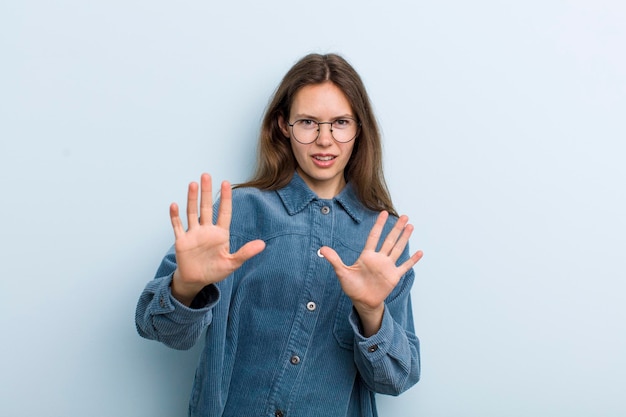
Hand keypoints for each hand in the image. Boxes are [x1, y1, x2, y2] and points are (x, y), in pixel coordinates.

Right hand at [169, 173, 265, 305]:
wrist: (197, 280)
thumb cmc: (215, 270)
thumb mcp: (232, 263)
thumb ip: (246, 252)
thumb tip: (263, 244)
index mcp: (220, 234)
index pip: (224, 212)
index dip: (225, 198)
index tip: (226, 183)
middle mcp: (206, 230)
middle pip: (206, 207)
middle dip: (206, 192)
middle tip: (206, 175)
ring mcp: (193, 234)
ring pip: (192, 213)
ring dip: (192, 199)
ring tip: (193, 184)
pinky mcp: (182, 241)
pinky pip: (177, 226)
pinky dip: (175, 217)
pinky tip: (174, 205)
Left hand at [320, 211, 422, 335]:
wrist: (362, 302)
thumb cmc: (352, 287)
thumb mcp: (342, 272)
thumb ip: (334, 260)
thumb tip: (322, 248)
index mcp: (367, 256)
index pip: (374, 236)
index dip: (379, 225)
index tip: (383, 213)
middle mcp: (379, 258)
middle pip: (389, 240)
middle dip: (396, 228)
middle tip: (404, 216)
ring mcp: (388, 266)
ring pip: (398, 249)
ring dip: (404, 238)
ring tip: (410, 226)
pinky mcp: (394, 276)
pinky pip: (405, 267)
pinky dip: (412, 260)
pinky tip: (420, 252)